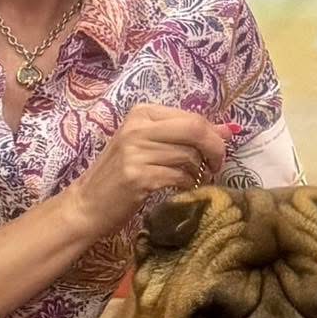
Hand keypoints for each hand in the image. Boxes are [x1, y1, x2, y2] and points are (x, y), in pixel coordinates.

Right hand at [70, 104, 232, 237]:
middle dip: (215, 150)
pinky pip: (179, 177)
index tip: (217, 152)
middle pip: (195, 130)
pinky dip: (187, 185)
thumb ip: (184, 135)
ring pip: (189, 156)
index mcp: (141, 113)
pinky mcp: (138, 177)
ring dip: (198, 172)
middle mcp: (137, 128)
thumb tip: (229, 130)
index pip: (192, 117)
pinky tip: (180, 189)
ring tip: (191, 179)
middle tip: (215, 167)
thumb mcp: (147, 146)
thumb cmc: (119, 174)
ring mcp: (135, 152)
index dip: (213, 135)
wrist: (87, 204)